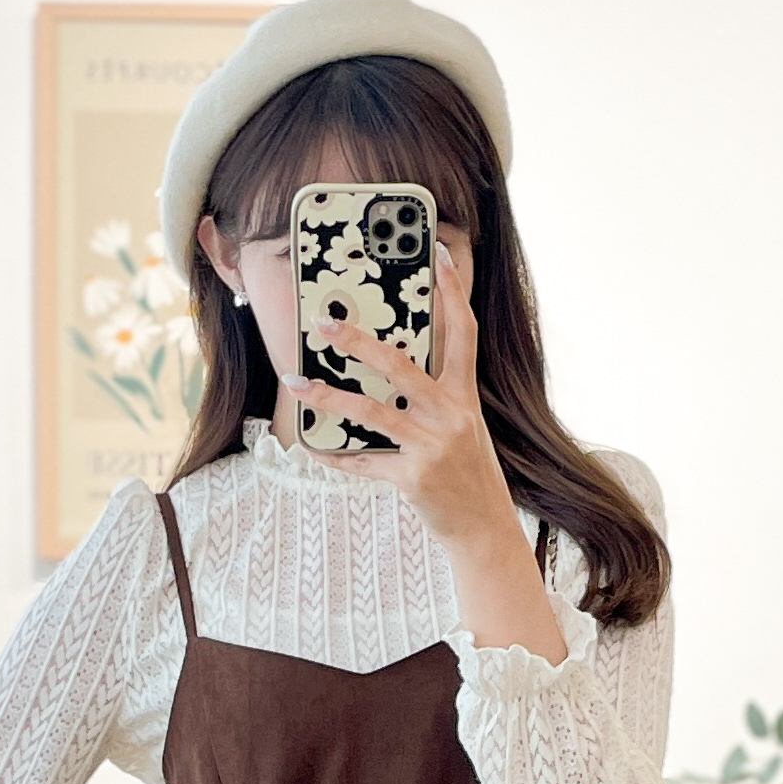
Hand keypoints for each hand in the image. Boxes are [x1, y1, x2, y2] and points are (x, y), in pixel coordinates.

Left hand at [314, 238, 567, 660]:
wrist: (484, 528)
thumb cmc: (468, 472)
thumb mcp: (461, 426)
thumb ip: (434, 395)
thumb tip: (389, 365)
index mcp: (464, 396)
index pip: (462, 332)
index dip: (452, 291)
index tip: (436, 255)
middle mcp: (451, 416)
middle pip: (401, 366)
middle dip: (359, 342)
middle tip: (325, 323)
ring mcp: (432, 447)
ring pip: (372, 413)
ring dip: (329, 397)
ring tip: (298, 382)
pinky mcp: (414, 478)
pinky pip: (364, 463)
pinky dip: (336, 456)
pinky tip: (311, 448)